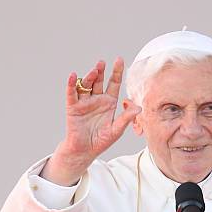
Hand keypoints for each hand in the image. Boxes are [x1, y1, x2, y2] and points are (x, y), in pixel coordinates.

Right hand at [41, 57, 141, 185]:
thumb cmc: (102, 140)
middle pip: (100, 81)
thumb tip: (138, 108)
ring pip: (87, 85)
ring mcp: (84, 102)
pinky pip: (72, 93)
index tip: (119, 60)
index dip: (117, 72)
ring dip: (90, 77)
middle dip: (101, 71)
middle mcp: (97, 99)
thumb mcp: (117, 129)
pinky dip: (72, 84)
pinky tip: (74, 76)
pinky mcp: (73, 107)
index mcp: (109, 102)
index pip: (114, 83)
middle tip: (102, 63)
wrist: (85, 150)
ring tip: (94, 71)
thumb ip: (127, 118)